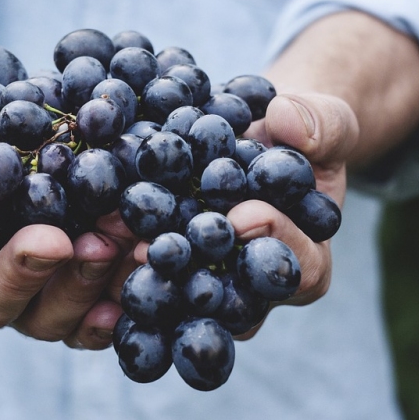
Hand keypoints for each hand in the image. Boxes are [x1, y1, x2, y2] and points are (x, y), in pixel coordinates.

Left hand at [129, 91, 359, 338]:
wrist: (260, 139)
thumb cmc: (300, 137)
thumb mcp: (326, 122)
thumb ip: (321, 124)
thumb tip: (287, 122)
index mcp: (306, 261)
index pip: (299, 269)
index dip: (275, 243)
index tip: (244, 215)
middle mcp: (254, 287)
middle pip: (231, 297)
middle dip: (196, 271)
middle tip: (161, 248)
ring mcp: (209, 281)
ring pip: (182, 293)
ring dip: (147, 271)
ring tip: (115, 240)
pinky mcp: (170, 266)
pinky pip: (148, 270)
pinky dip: (119, 253)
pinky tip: (92, 232)